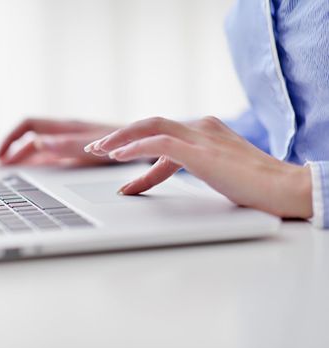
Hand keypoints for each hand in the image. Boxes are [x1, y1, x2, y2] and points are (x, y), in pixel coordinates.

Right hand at [0, 118, 117, 166]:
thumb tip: (39, 143)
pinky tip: (33, 176)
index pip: (28, 126)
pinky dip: (37, 166)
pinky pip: (51, 159)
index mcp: (65, 128)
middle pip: (30, 140)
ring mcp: (69, 145)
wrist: (144, 145)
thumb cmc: (123, 142)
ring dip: (23, 160)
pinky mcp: (76, 155)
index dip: (11, 138)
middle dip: (12, 152)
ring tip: (9, 174)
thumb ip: (67, 145)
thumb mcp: (94, 145)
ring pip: (39, 150)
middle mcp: (64, 134)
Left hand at [84, 116, 312, 218]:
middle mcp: (200, 127)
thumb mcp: (215, 173)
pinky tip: (118, 157)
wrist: (286, 189)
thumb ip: (191, 167)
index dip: (136, 153)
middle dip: (120, 135)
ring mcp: (201, 137)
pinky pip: (160, 145)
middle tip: (96, 149)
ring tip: (98, 151)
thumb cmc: (255, 185)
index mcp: (204, 131)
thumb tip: (165, 178)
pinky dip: (136, 148)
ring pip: (151, 128)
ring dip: (120, 139)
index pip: (162, 137)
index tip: (120, 174)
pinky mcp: (201, 152)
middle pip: (151, 123)